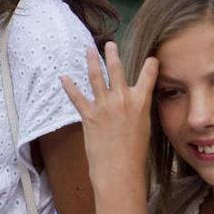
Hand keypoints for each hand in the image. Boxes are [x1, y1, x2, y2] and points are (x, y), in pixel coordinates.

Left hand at [60, 42, 158, 187]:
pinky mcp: (89, 115)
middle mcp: (123, 99)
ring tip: (89, 49)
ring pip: (96, 76)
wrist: (120, 169)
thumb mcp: (143, 126)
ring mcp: (105, 106)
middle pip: (117, 69)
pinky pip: (76, 96)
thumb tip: (134, 101)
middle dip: (112, 54)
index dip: (150, 64)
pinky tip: (63, 76)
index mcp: (141, 102)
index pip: (148, 75)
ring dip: (91, 61)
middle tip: (110, 44)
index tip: (150, 57)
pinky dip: (69, 86)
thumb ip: (138, 109)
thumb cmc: (135, 153)